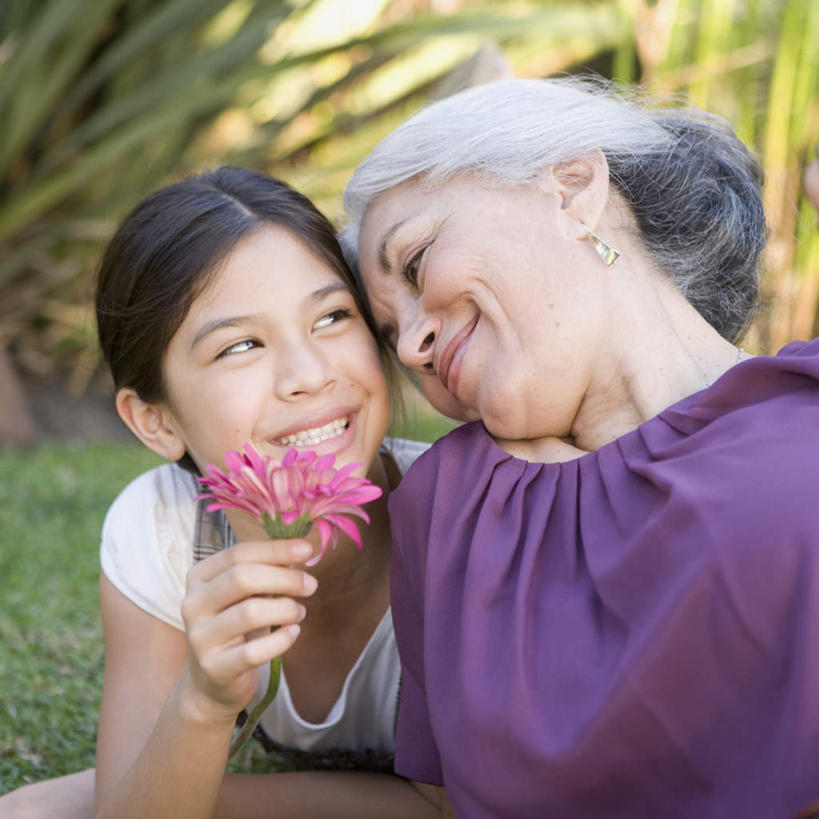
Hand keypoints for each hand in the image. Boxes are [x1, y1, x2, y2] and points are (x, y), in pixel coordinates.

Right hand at [179, 539, 317, 723]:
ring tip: (300, 612)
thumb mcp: (244, 595)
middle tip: (311, 585)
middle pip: (243, 578)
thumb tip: (301, 550)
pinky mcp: (214, 668)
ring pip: (250, 613)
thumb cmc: (235, 627)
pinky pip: (253, 651)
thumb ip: (264, 571)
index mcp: (199, 577)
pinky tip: (293, 633)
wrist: (211, 682)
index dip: (276, 549)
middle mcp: (192, 604)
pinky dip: (281, 640)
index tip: (307, 549)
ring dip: (285, 609)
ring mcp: (200, 638)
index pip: (238, 553)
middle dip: (284, 578)